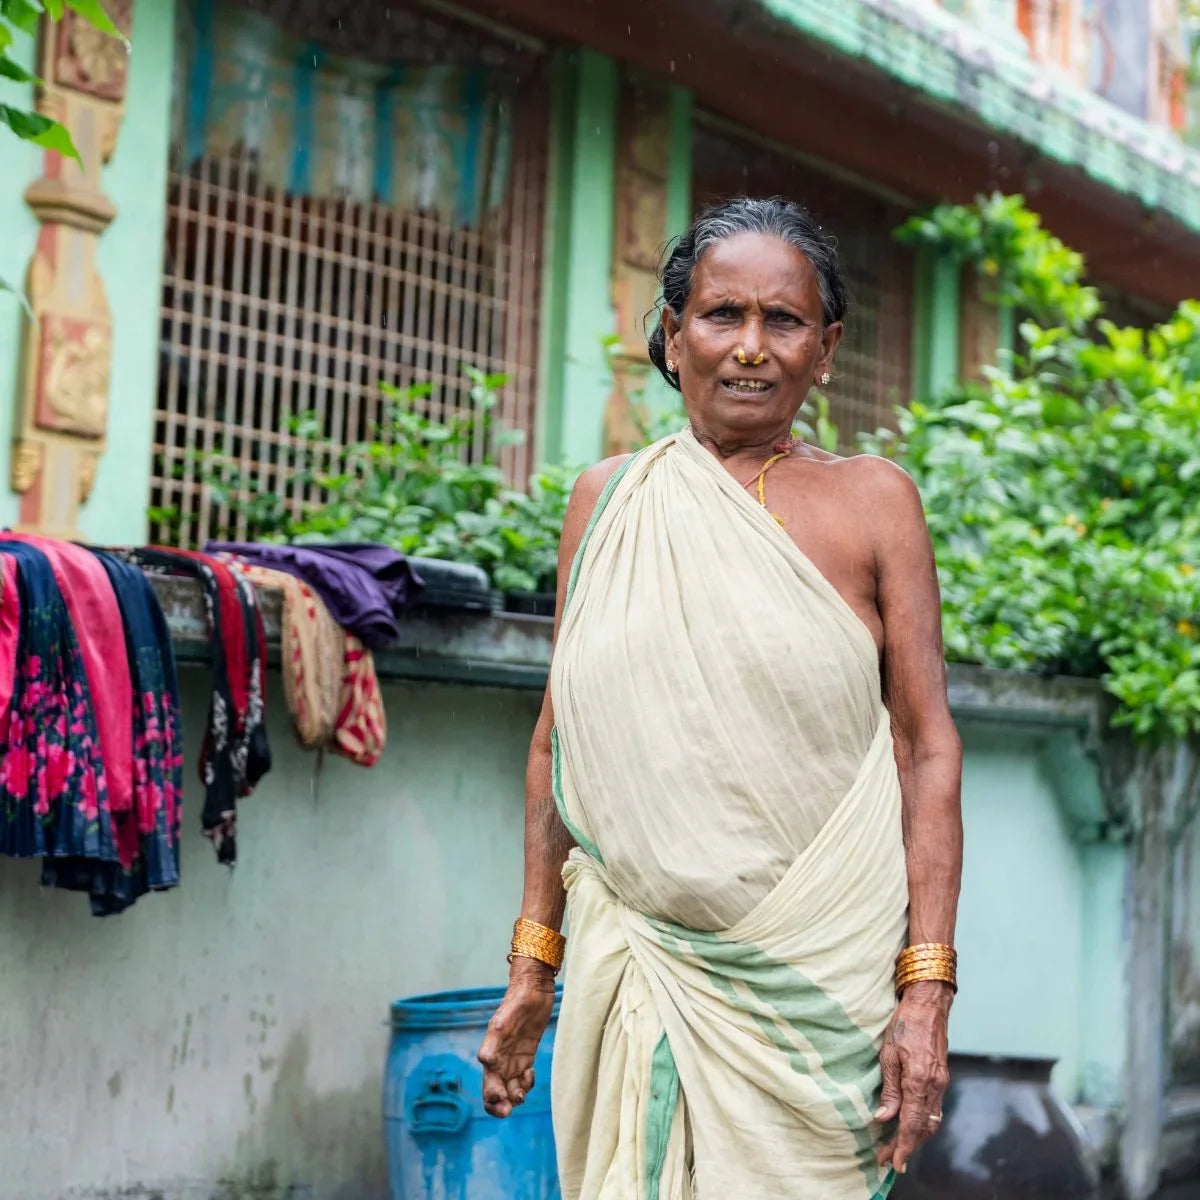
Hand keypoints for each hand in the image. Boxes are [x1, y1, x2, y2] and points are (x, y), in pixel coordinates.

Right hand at [478, 959, 556, 1117]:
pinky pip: (523, 1076)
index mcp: (491, 1054)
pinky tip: (531, 1074)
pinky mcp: (526, 1053)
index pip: (488, 1086)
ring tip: (525, 1087)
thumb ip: (494, 1042)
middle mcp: (500, 1059)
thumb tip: (485, 1062)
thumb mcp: (504, 1021)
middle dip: (502, 1104)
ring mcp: (513, 1057)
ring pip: (511, 1087)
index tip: (503, 1102)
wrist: (533, 986)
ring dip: (517, 1095)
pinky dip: (526, 1082)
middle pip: (496, 1091)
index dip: (492, 1099)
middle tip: (512, 1107)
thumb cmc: (517, 1002)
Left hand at [874, 981, 951, 1175]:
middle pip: (923, 1128)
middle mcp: (934, 1086)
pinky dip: (923, 1123)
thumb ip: (889, 1089)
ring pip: (931, 1121)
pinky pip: (934, 1109)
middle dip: (905, 1147)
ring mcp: (941, 1082)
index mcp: (919, 1081)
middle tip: (887, 1159)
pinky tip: (911, 1126)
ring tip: (896, 1147)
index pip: (912, 1124)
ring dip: (915, 1137)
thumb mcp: (888, 1053)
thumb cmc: (904, 1024)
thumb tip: (884, 1118)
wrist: (929, 1004)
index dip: (902, 1146)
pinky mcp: (941, 1078)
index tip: (893, 1163)